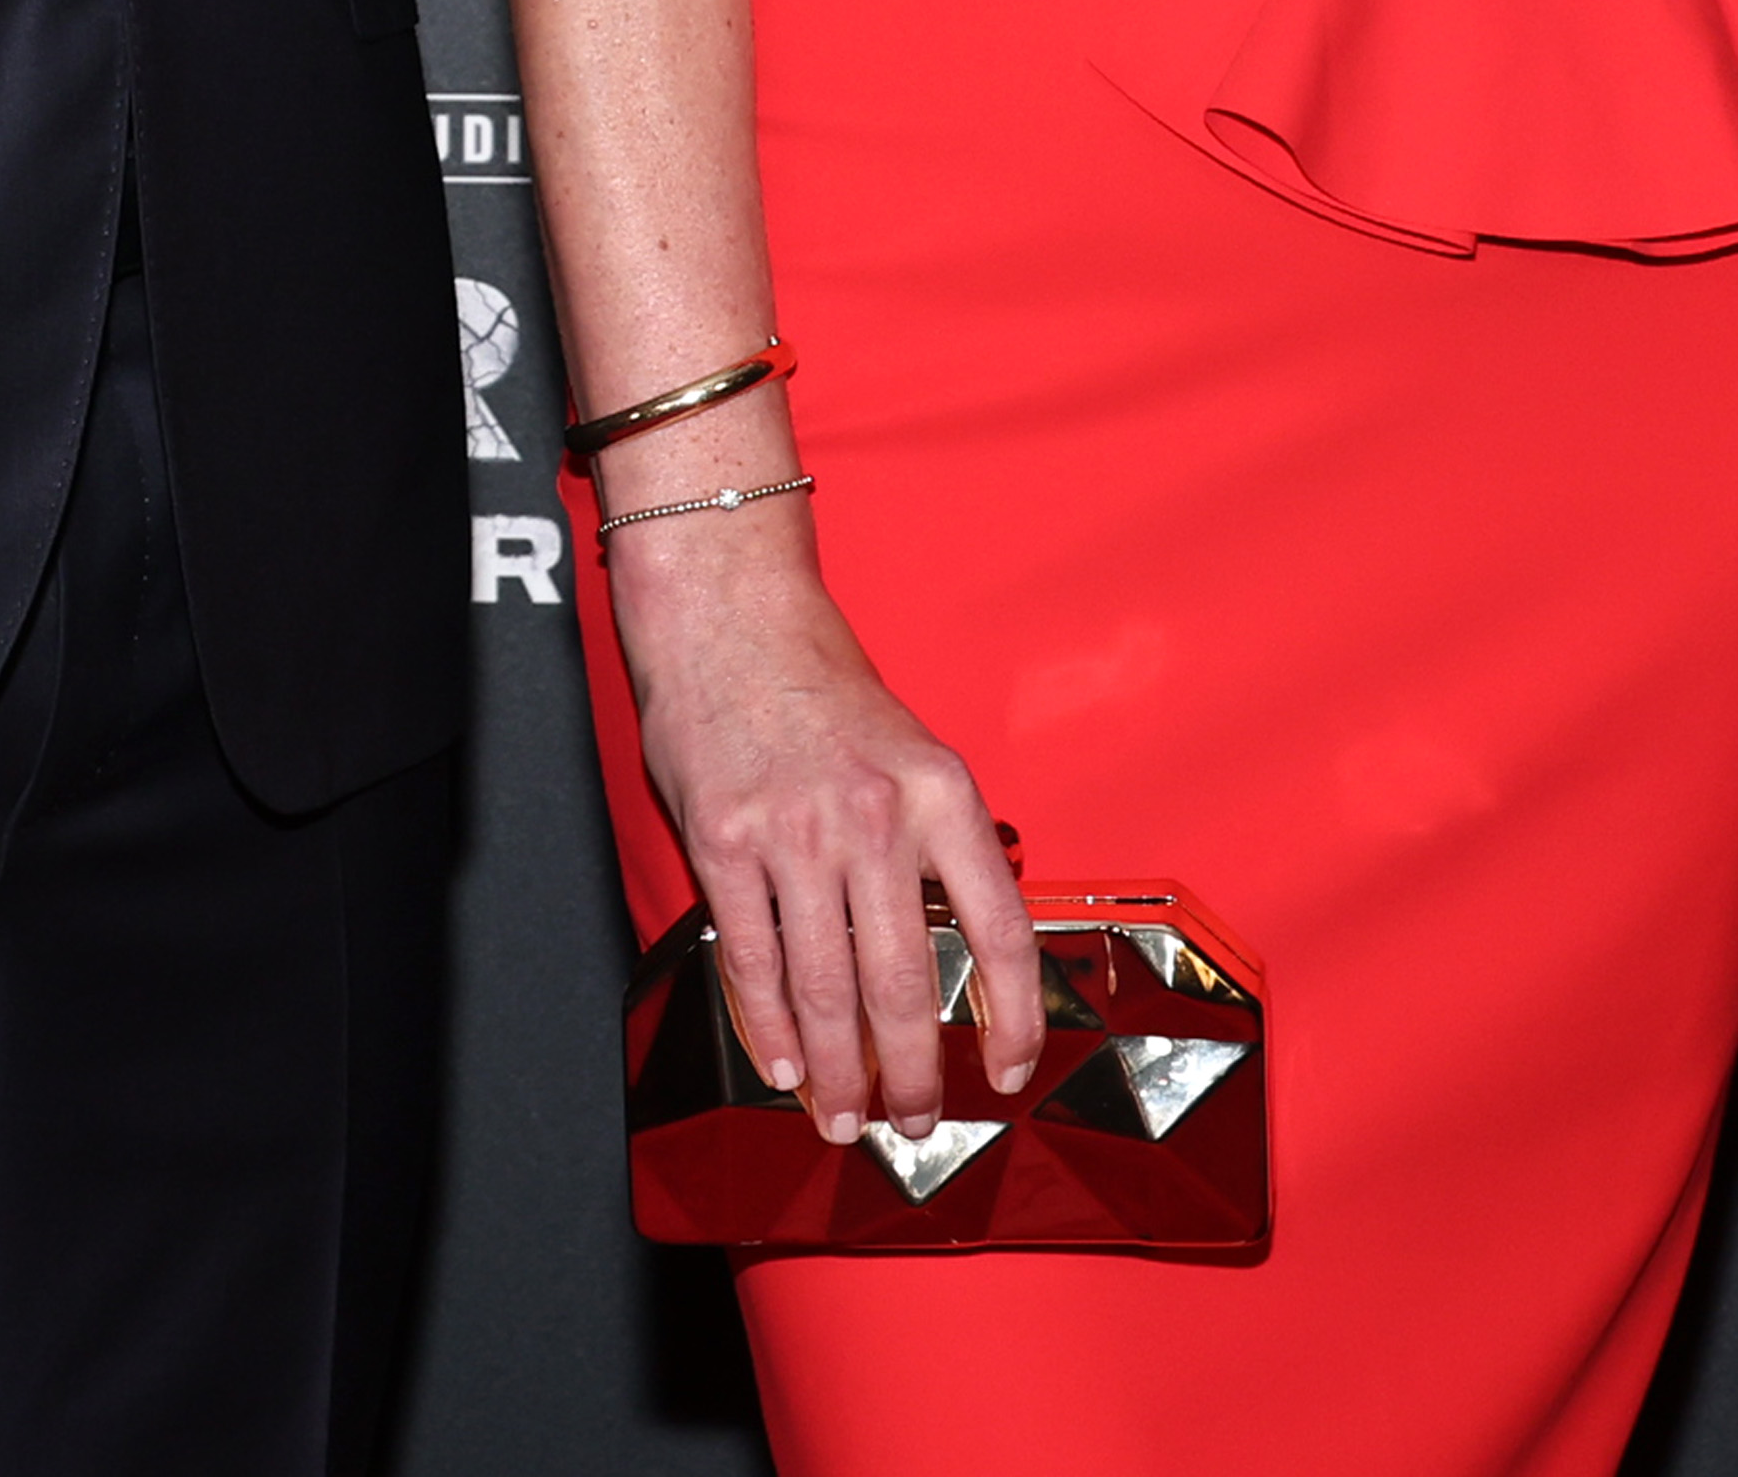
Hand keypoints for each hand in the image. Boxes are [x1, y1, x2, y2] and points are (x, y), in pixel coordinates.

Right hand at [614, 532, 1037, 1139]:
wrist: (731, 614)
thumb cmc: (823, 687)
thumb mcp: (913, 753)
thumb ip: (935, 846)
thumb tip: (955, 953)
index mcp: (943, 794)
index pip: (1001, 932)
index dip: (1014, 1019)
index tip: (1009, 1073)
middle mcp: (876, 817)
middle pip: (904, 984)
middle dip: (912, 1076)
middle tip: (915, 1124)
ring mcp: (795, 833)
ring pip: (827, 991)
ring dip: (839, 1075)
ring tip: (846, 1122)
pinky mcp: (724, 843)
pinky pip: (753, 962)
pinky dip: (772, 1030)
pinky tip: (787, 1068)